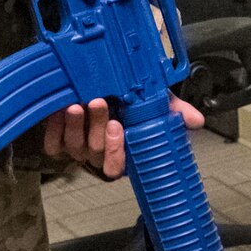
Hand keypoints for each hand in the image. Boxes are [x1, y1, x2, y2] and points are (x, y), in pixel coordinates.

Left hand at [42, 95, 206, 178]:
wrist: (95, 82)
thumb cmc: (126, 96)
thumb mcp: (153, 101)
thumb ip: (174, 111)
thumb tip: (196, 120)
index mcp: (121, 150)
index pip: (116, 168)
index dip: (115, 152)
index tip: (118, 127)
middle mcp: (98, 154)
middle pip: (94, 153)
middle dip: (96, 128)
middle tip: (99, 103)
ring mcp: (76, 148)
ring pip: (73, 147)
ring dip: (76, 125)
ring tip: (78, 103)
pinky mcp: (57, 140)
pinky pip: (53, 144)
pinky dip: (55, 128)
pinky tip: (59, 111)